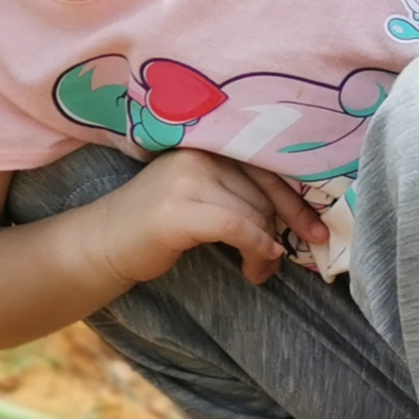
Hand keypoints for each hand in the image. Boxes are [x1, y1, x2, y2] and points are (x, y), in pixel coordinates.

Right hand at [116, 149, 329, 288]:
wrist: (101, 243)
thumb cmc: (153, 226)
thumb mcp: (197, 196)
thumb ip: (236, 194)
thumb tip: (293, 222)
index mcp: (205, 146)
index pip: (266, 168)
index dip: (295, 202)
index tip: (316, 231)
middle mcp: (197, 156)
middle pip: (262, 194)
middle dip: (280, 232)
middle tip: (281, 263)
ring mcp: (186, 180)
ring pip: (253, 214)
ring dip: (266, 251)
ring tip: (259, 273)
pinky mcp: (179, 211)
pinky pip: (237, 227)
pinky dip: (256, 249)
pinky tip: (256, 267)